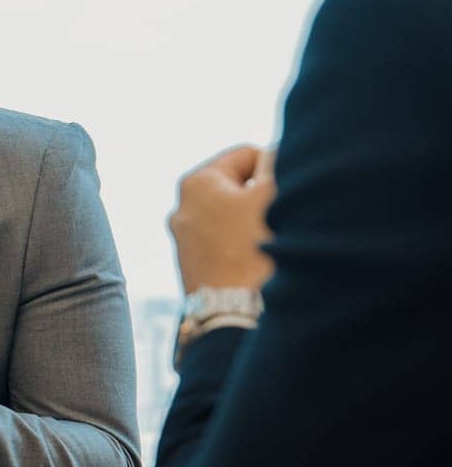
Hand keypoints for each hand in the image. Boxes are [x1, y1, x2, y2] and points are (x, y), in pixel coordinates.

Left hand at [168, 144, 276, 294]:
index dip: (274, 170)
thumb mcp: (271, 194)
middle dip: (263, 199)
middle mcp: (182, 208)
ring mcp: (185, 241)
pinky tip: (257, 266)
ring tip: (270, 245)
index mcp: (196, 182)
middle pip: (239, 188)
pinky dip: (245, 248)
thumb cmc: (255, 248)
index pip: (247, 155)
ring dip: (256, 225)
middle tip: (280, 221)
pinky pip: (228, 245)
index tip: (285, 196)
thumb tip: (275, 151)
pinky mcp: (194, 268)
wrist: (236, 315)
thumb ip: (276, 162)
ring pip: (234, 219)